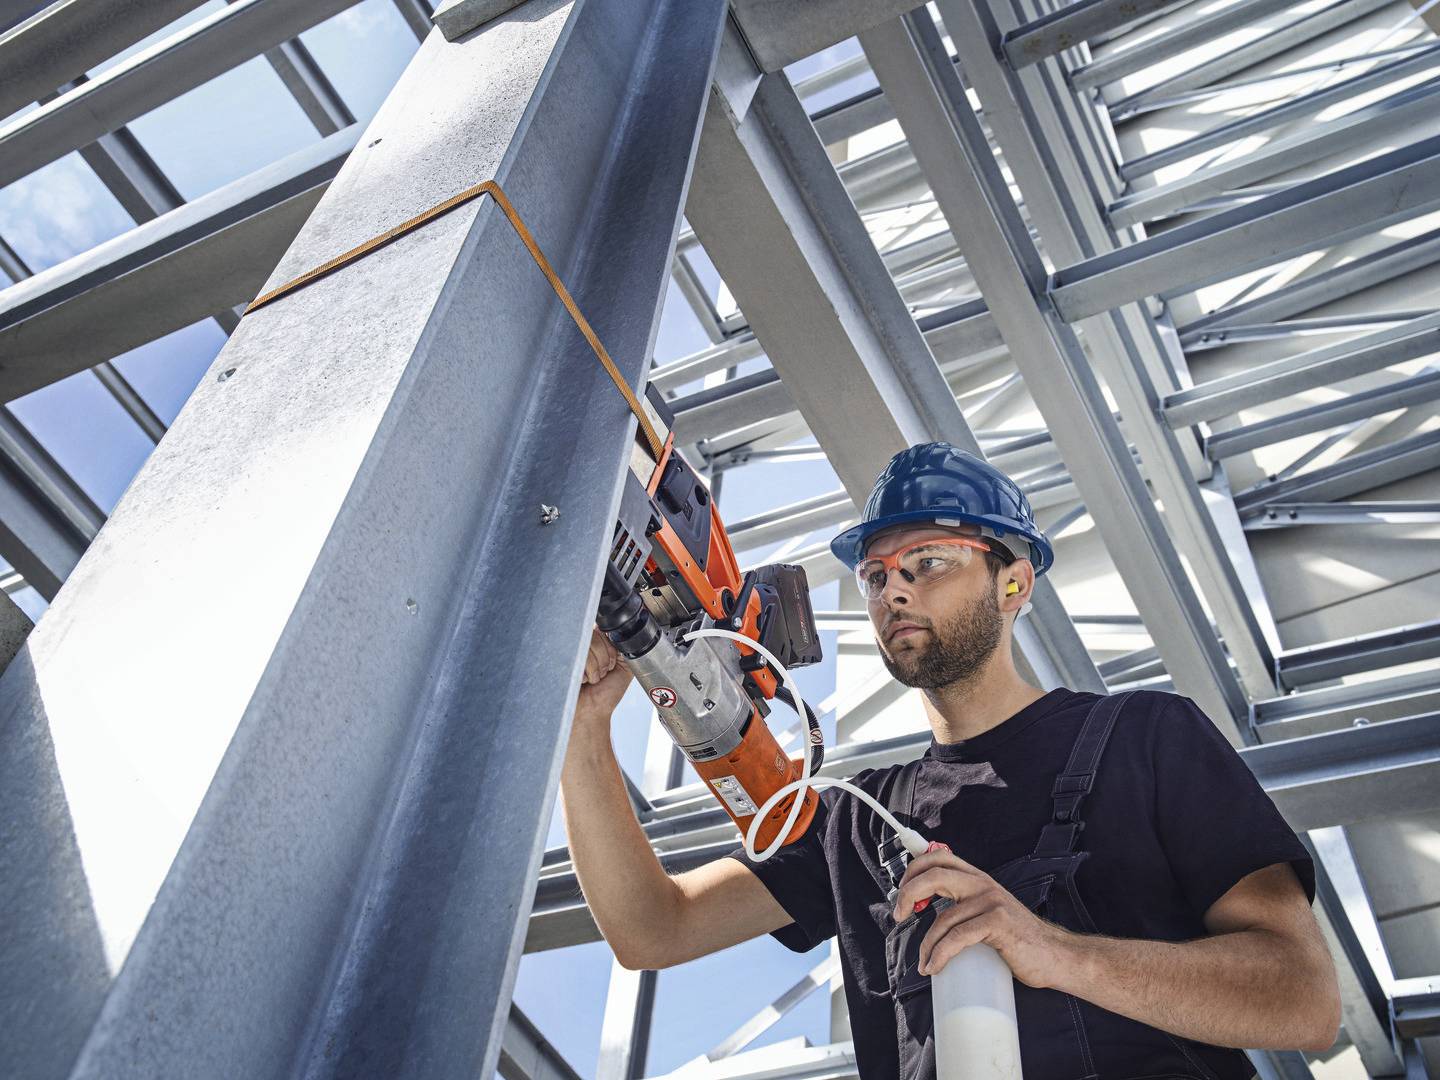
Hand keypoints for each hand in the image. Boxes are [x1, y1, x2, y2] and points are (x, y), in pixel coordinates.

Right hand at [575, 627, 632, 727]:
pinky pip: (575, 656)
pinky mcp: (558, 660)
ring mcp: (568, 651)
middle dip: (604, 660)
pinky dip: (583, 672)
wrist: (591, 712)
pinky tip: (581, 681)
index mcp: (595, 643)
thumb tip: (623, 634)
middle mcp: (580, 644)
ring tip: (591, 679)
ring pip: (586, 646)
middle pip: (595, 636)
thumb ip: (626, 648)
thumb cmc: (605, 693)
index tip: (612, 666)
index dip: (611, 649)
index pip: (603, 630)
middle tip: (602, 674)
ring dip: (594, 668)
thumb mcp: (625, 667)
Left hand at [891, 847, 1074, 988]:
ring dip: (926, 944)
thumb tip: (929, 907)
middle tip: (899, 916)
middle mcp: (983, 884)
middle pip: (934, 875)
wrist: (1053, 955)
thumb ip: (964, 903)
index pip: (938, 858)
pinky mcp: (997, 923)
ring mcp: (991, 902)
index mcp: (977, 878)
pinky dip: (940, 954)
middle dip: (908, 894)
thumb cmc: (1018, 938)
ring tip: (925, 962)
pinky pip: (957, 937)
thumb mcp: (988, 911)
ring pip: (943, 918)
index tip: (901, 893)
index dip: (913, 870)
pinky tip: (934, 967)